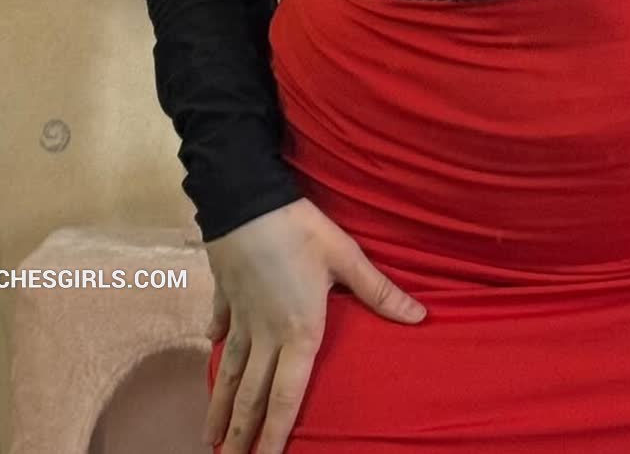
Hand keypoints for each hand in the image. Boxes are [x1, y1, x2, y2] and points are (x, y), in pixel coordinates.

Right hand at [202, 199, 426, 451]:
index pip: (285, 397)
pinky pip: (220, 326)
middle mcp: (265, 334)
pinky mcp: (225, 294)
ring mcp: (240, 316)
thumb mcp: (345, 256)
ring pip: (229, 370)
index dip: (275, 435)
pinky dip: (215, 343)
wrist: (245, 198)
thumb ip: (379, 291)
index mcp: (298, 332)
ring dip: (220, 405)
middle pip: (250, 395)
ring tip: (209, 437)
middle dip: (239, 435)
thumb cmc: (299, 228)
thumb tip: (420, 316)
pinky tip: (210, 353)